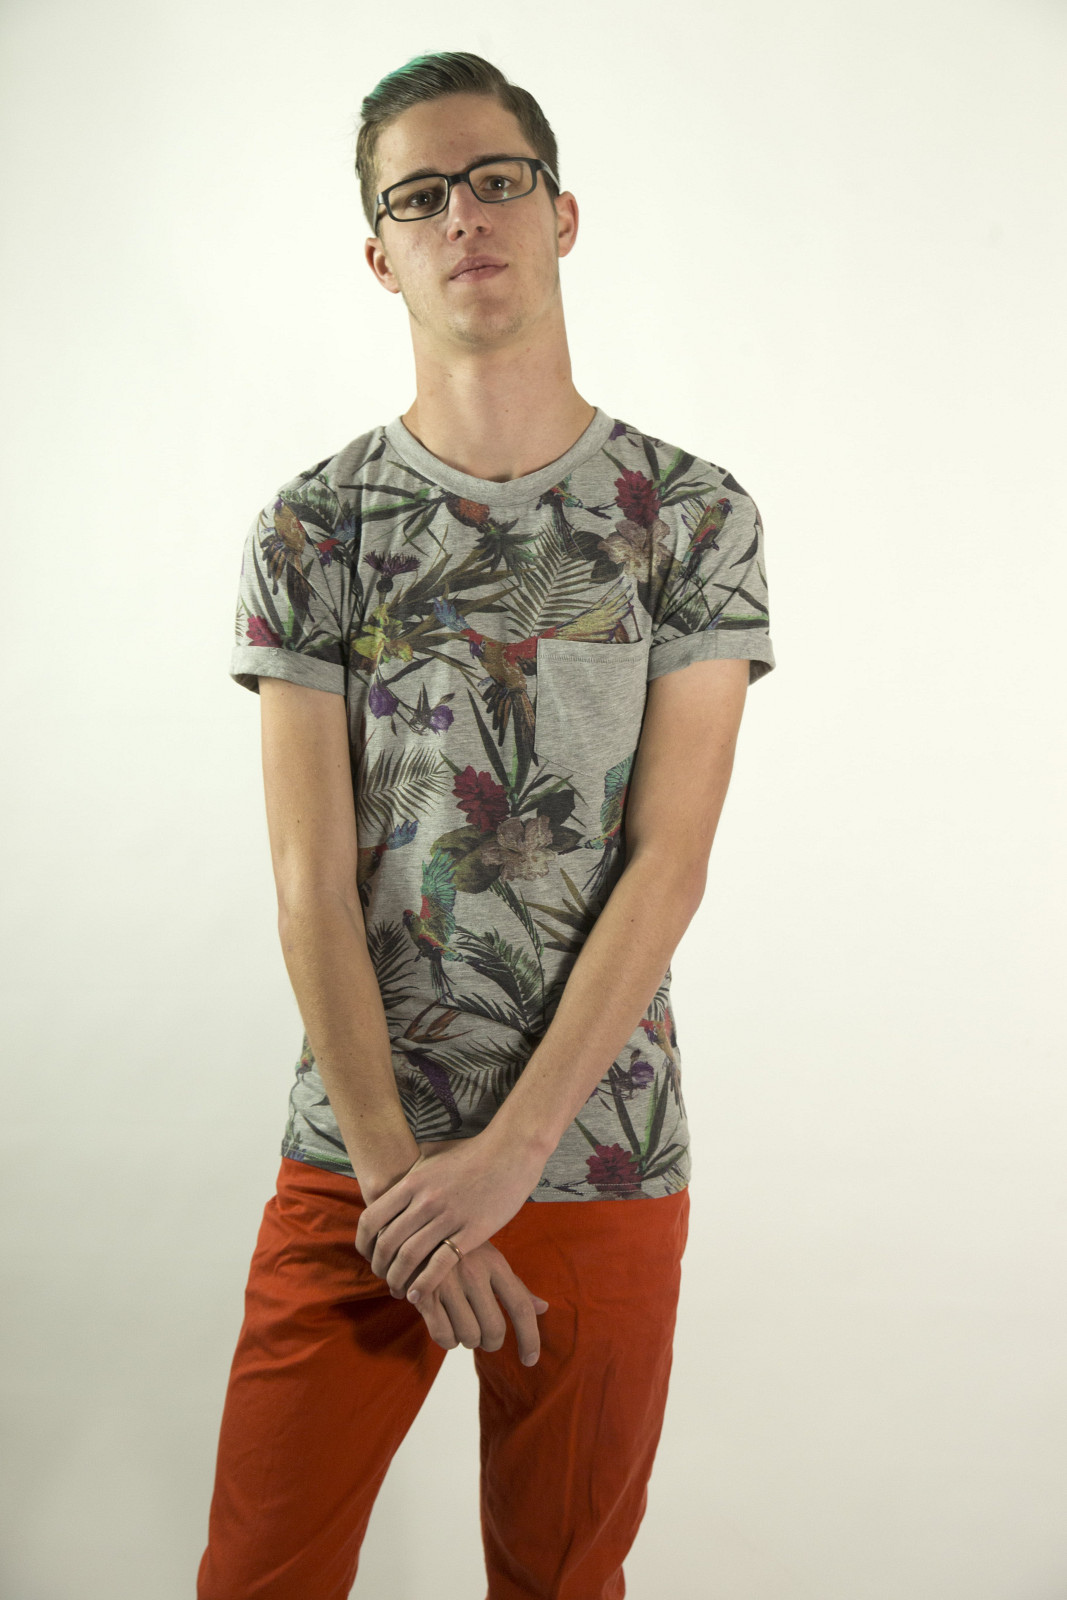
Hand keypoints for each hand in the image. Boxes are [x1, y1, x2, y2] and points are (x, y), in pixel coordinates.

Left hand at [354, 1128, 544, 1301]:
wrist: (510, 1152)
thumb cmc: (472, 1153)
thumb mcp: (433, 1155)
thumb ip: (412, 1170)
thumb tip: (394, 1174)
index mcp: (411, 1182)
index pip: (371, 1219)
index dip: (364, 1244)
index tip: (368, 1256)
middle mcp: (424, 1201)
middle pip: (387, 1243)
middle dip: (380, 1267)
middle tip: (383, 1277)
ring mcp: (447, 1217)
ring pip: (409, 1257)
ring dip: (398, 1279)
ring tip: (398, 1290)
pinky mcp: (471, 1232)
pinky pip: (439, 1264)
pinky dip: (424, 1284)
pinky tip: (417, 1295)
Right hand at [412, 1240, 549, 1362]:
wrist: (411, 1231)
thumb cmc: (459, 1250)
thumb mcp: (489, 1258)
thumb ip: (515, 1286)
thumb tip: (544, 1308)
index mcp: (494, 1263)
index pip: (520, 1307)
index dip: (530, 1338)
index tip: (530, 1360)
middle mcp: (473, 1272)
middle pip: (494, 1329)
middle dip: (491, 1342)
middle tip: (484, 1336)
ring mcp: (447, 1283)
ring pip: (469, 1337)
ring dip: (467, 1340)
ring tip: (460, 1322)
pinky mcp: (423, 1295)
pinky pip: (444, 1337)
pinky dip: (448, 1340)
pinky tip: (444, 1324)